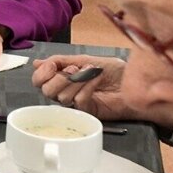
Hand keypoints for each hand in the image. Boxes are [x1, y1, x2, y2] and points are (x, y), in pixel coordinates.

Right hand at [31, 55, 155, 122]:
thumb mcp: (85, 58)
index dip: (41, 74)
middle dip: (59, 77)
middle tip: (75, 70)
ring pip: (61, 97)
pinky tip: (97, 81)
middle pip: (46, 90)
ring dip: (77, 81)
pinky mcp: (88, 113)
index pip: (39, 80)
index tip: (51, 66)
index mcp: (63, 78)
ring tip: (90, 73)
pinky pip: (78, 101)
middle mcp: (67, 91)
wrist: (136, 81)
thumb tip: (37, 63)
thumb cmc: (115, 71)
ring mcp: (77, 103)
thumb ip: (61, 61)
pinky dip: (87, 88)